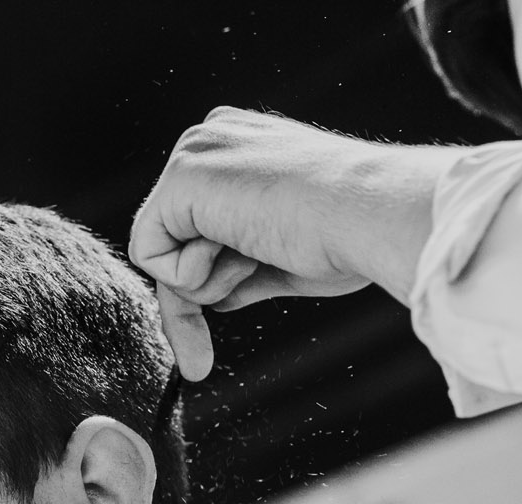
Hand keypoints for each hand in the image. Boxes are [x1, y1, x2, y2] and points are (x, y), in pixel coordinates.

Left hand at [131, 108, 449, 378]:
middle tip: (211, 343)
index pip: (197, 222)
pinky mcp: (182, 178)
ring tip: (261, 255)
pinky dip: (189, 278)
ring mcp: (195, 154)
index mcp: (242, 149)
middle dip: (198, 290)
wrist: (373, 213)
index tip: (221, 326)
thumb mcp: (288, 256)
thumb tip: (216, 294)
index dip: (210, 277)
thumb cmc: (352, 236)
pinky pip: (148, 253)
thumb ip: (243, 267)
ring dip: (207, 281)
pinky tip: (241, 252)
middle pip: (172, 237)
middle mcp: (212, 141)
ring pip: (160, 249)